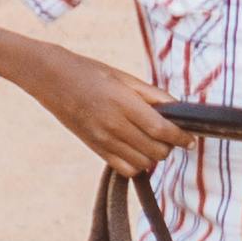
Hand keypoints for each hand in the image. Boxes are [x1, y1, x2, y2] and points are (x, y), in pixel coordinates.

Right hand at [41, 52, 189, 179]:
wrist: (51, 79)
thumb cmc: (89, 72)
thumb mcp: (124, 76)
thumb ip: (152, 95)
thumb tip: (177, 108)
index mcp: (123, 103)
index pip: (161, 129)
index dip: (180, 137)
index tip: (190, 139)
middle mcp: (113, 126)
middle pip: (155, 150)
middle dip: (169, 146)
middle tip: (172, 136)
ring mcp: (103, 140)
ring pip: (143, 163)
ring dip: (155, 155)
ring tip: (154, 142)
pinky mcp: (96, 149)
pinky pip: (125, 168)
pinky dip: (138, 164)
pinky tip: (138, 151)